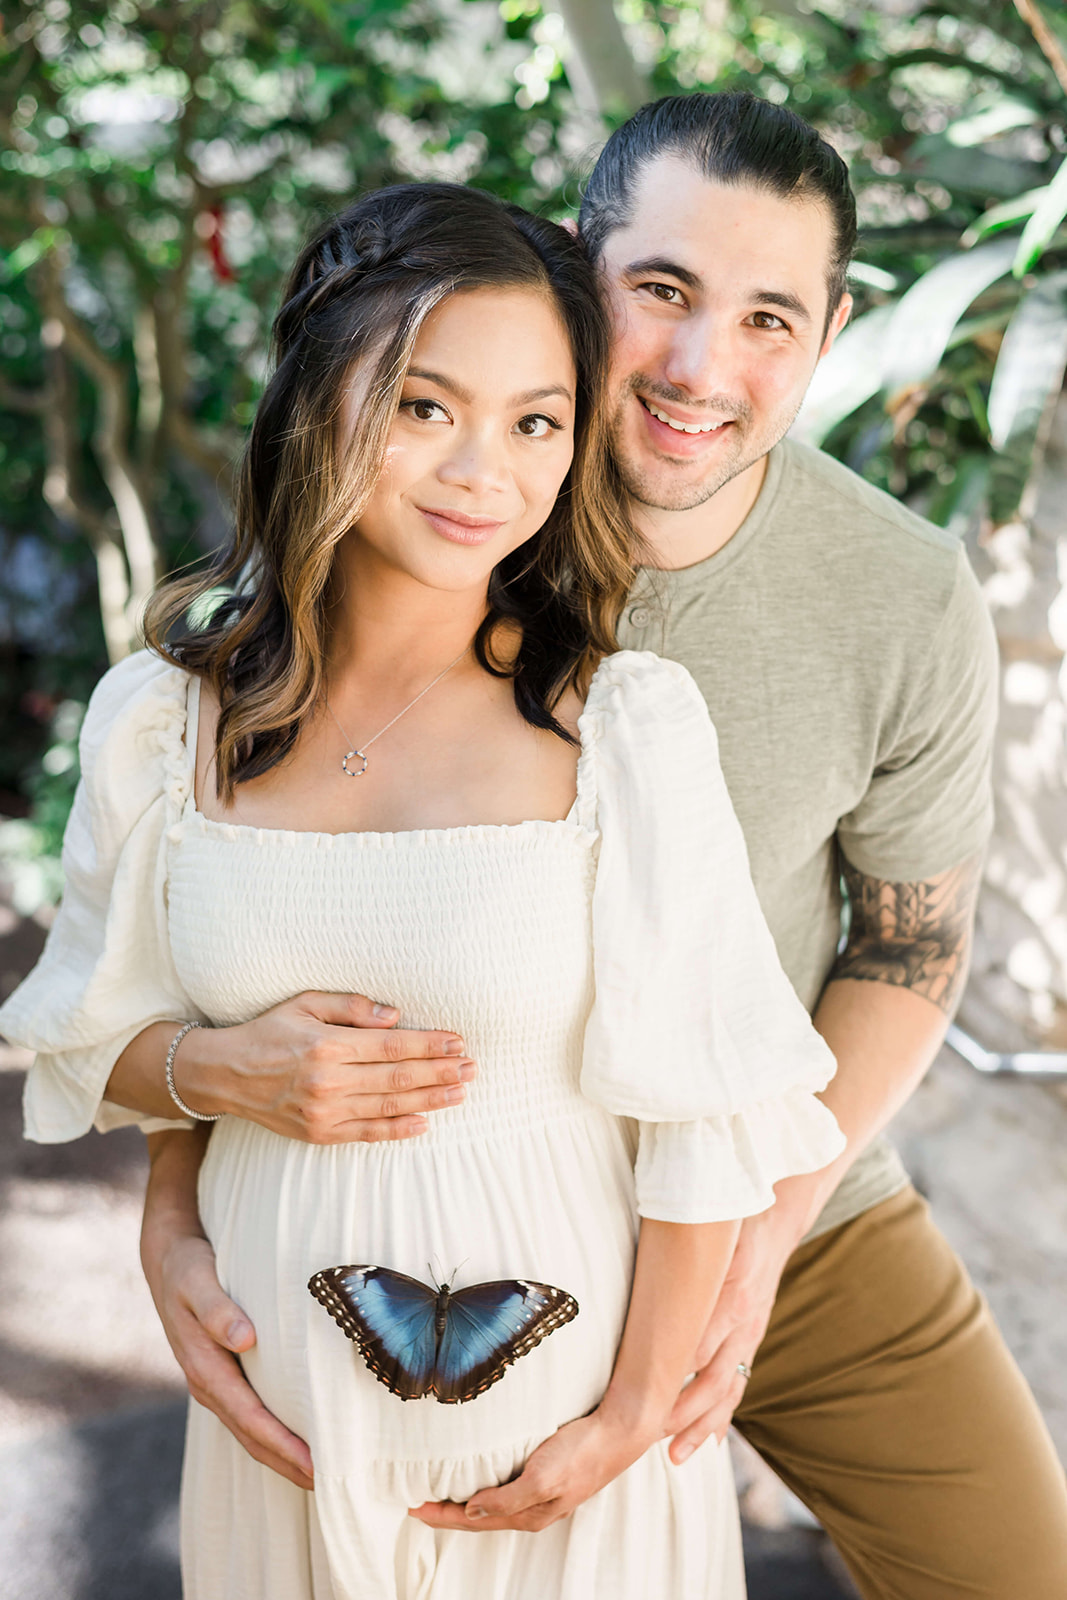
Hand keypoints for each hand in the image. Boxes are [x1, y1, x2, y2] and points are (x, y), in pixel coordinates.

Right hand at [141, 1210, 314, 1490]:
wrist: (166, 1260)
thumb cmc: (186, 1268)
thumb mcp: (196, 1280)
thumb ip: (217, 1308)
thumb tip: (244, 1337)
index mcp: (203, 1368)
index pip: (249, 1417)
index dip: (281, 1444)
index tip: (314, 1464)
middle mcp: (208, 1384)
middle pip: (251, 1436)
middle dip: (287, 1463)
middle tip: (330, 1482)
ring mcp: (215, 1383)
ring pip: (251, 1431)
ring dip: (282, 1454)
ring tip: (320, 1472)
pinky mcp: (225, 1375)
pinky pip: (251, 1413)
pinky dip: (274, 1432)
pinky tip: (300, 1435)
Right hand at [176, 989, 475, 1143]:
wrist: (225, 1074)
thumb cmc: (269, 1031)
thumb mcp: (305, 1003)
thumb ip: (352, 1007)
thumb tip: (395, 1016)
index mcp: (328, 1045)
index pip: (393, 1046)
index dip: (430, 1045)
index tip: (457, 1042)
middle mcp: (329, 1081)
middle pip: (399, 1078)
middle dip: (440, 1072)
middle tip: (471, 1067)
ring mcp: (324, 1112)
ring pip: (390, 1107)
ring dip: (430, 1100)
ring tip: (460, 1092)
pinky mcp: (319, 1134)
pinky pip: (367, 1134)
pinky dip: (398, 1130)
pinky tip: (425, 1122)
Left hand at [409, 1408, 655, 1532]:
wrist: (619, 1433)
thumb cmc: (582, 1453)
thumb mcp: (542, 1478)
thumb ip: (507, 1499)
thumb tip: (470, 1511)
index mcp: (528, 1514)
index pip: (473, 1520)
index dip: (441, 1516)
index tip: (412, 1508)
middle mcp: (531, 1508)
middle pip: (479, 1516)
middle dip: (447, 1512)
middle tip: (417, 1502)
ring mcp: (540, 1492)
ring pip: (492, 1504)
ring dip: (465, 1501)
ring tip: (441, 1491)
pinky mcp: (547, 1474)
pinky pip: (506, 1487)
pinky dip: (485, 1487)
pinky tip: (480, 1476)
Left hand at [665, 1208, 793, 1461]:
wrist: (773, 1223)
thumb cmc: (732, 1225)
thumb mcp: (713, 1236)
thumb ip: (686, 1259)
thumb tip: (654, 1287)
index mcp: (733, 1295)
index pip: (699, 1345)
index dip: (671, 1373)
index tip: (641, 1395)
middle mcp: (744, 1323)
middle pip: (713, 1380)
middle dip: (683, 1413)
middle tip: (651, 1436)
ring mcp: (750, 1336)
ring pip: (727, 1391)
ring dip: (701, 1426)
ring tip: (677, 1455)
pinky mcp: (751, 1342)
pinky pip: (738, 1385)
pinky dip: (722, 1416)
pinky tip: (709, 1443)